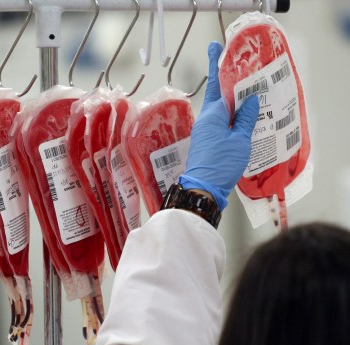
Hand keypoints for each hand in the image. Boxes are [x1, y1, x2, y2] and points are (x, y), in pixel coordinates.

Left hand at [179, 42, 259, 210]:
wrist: (203, 188)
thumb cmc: (221, 164)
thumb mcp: (240, 140)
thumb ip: (245, 119)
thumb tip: (250, 100)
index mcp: (213, 114)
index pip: (217, 84)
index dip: (217, 65)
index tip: (215, 47)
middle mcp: (206, 119)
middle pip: (220, 95)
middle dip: (231, 83)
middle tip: (244, 70)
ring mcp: (205, 131)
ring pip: (222, 110)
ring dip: (234, 102)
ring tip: (251, 95)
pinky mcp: (207, 141)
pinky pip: (221, 123)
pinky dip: (232, 118)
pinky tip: (244, 119)